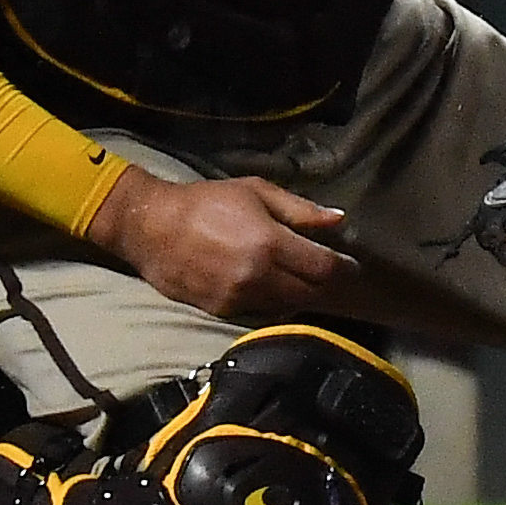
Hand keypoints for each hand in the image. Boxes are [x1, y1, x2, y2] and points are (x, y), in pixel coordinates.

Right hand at [90, 168, 355, 319]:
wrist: (150, 227)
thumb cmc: (207, 202)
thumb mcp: (257, 192)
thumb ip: (300, 210)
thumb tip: (339, 220)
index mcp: (270, 244)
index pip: (323, 268)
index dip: (344, 269)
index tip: (354, 266)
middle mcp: (257, 277)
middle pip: (310, 292)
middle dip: (327, 286)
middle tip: (336, 277)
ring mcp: (237, 298)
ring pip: (287, 306)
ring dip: (303, 296)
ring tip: (309, 282)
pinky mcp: (220, 311)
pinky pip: (261, 312)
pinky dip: (275, 303)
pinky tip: (279, 289)